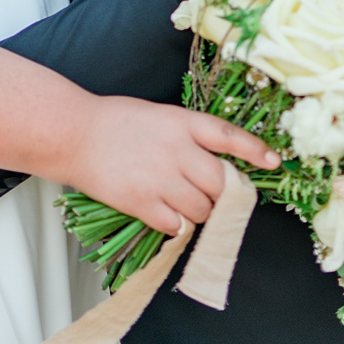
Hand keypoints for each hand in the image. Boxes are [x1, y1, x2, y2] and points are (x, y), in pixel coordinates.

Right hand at [62, 97, 276, 234]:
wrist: (70, 134)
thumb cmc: (113, 123)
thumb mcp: (158, 117)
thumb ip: (189, 137)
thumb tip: (219, 168)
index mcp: (181, 123)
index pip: (228, 136)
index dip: (254, 150)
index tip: (273, 162)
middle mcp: (176, 150)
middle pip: (221, 184)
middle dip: (221, 194)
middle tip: (209, 194)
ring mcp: (160, 178)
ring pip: (203, 210)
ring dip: (199, 212)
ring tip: (181, 203)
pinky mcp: (142, 202)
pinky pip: (177, 226)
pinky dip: (176, 225)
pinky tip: (164, 214)